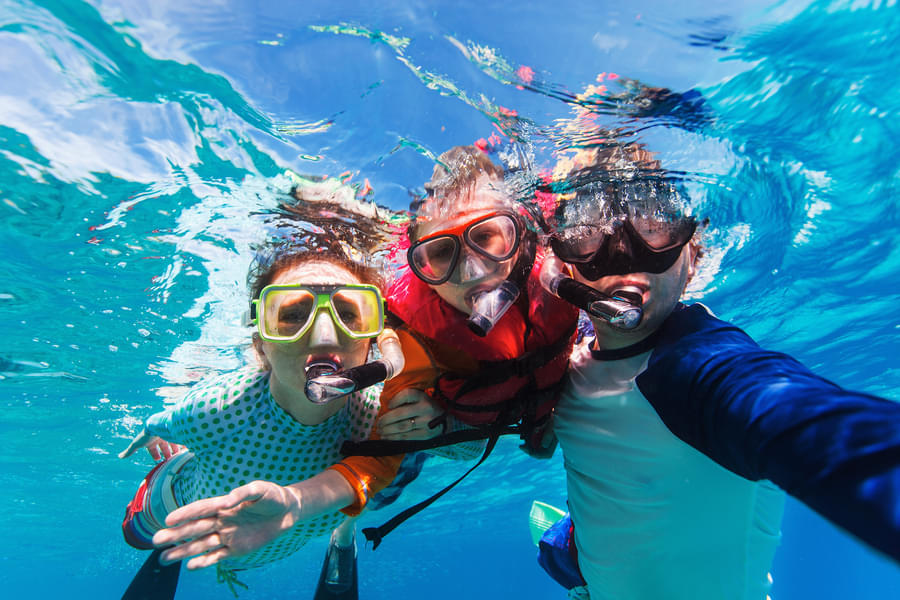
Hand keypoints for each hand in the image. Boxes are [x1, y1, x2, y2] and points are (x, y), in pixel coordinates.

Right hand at [118, 430, 185, 460]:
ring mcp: (169, 434)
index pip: (153, 447)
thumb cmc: (147, 434)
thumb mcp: (137, 444)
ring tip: (178, 457)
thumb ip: (129, 451)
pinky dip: (184, 445)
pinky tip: (186, 449)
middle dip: (167, 453)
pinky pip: (182, 440)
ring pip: (173, 443)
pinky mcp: (177, 433)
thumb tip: (119, 457)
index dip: (155, 454)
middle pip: (164, 446)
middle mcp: (161, 435)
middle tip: (170, 459)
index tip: (158, 460)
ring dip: (175, 450)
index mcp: (152, 439)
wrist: (158, 424)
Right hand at [153, 481, 301, 569]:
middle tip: (155, 540)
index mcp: (224, 505)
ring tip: (163, 558)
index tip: (168, 520)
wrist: (288, 512)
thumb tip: (225, 501)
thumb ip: (242, 493)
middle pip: (194, 529)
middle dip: (176, 535)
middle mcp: (221, 521)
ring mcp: (227, 536)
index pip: (200, 510)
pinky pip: (217, 556)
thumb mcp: (260, 489)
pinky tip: (189, 566)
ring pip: (201, 545)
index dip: (185, 514)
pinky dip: (204, 562)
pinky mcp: (236, 549)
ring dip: (183, 551)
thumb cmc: (272, 496)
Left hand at [377, 388, 444, 440]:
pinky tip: (387, 437)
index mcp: (423, 397)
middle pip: (400, 414)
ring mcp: (426, 423)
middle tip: (378, 423)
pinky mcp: (426, 435)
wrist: (445, 420)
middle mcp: (426, 408)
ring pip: (402, 427)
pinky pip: (406, 437)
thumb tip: (385, 407)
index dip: (395, 400)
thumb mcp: (420, 399)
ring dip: (387, 430)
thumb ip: (406, 400)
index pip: (407, 395)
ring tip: (380, 431)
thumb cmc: (426, 408)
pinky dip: (394, 438)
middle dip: (386, 420)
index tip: (388, 405)